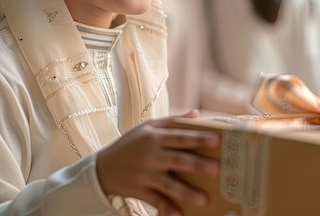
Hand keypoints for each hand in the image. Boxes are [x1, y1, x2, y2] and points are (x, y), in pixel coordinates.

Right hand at [96, 113, 219, 215]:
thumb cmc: (130, 144)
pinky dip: (167, 208)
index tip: (217, 140)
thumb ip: (173, 121)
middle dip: (197, 165)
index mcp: (154, 137)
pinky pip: (155, 201)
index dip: (198, 138)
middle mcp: (150, 155)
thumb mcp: (148, 128)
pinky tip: (181, 214)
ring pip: (168, 184)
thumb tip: (197, 114)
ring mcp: (144, 174)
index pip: (180, 137)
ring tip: (204, 199)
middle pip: (177, 160)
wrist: (102, 167)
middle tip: (217, 170)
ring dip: (186, 192)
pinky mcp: (139, 190)